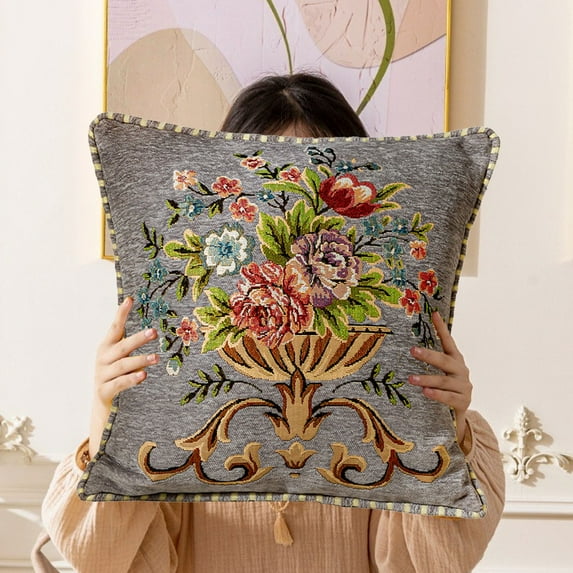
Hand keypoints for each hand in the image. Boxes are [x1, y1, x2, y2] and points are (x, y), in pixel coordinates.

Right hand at [89, 297, 157, 457]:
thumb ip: (131, 347)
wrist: (102, 407)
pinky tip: (144, 375)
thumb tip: (153, 330)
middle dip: (138, 339)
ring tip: (156, 357)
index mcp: (107, 347)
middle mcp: (103, 359)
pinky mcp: (104, 391)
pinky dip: (131, 379)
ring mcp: (102, 375)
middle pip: (122, 346)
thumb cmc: (116, 377)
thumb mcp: (122, 359)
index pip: (115, 328)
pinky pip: (119, 384)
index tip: (130, 299)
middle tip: (154, 332)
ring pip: (122, 365)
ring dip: (140, 360)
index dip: (121, 314)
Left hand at [408, 311, 471, 444]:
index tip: (434, 314)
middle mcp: (461, 371)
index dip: (442, 329)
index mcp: (455, 360)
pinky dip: (436, 395)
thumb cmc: (445, 390)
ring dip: (427, 379)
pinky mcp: (463, 402)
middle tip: (413, 350)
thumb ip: (431, 362)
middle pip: (445, 361)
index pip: (448, 342)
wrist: (457, 418)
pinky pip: (448, 397)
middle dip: (428, 355)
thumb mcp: (439, 374)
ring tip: (411, 379)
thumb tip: (409, 345)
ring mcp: (464, 387)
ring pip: (444, 381)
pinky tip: (425, 392)